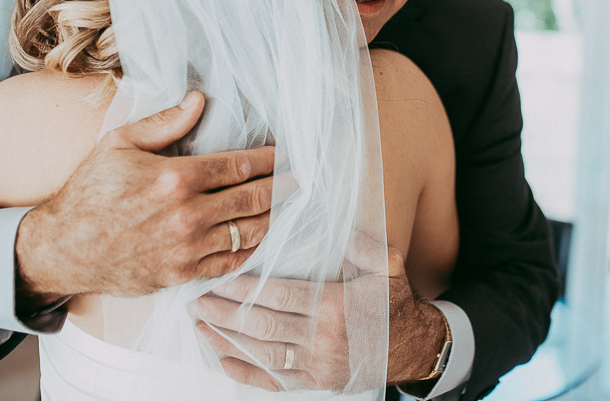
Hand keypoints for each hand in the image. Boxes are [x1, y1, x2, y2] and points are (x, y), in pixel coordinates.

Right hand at [15, 91, 276, 308]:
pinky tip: (259, 235)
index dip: (270, 159)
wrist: (60, 250)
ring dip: (273, 216)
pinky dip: (252, 248)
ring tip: (285, 204)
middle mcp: (188, 215)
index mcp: (176, 178)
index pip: (241, 166)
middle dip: (282, 186)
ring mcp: (188, 249)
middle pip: (255, 198)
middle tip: (301, 178)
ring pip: (250, 231)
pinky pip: (232, 262)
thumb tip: (199, 99)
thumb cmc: (88, 193)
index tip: (285, 154)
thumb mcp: (119, 144)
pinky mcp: (182, 275)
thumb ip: (165, 123)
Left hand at [194, 248, 447, 390]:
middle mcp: (323, 338)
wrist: (413, 347)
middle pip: (263, 325)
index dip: (245, 289)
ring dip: (227, 340)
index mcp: (335, 305)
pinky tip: (223, 360)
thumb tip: (338, 227)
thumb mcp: (388, 267)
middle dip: (225, 313)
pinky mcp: (317, 382)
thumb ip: (363, 246)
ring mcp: (318, 364)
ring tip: (201, 325)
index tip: (218, 279)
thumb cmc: (394, 303)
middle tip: (196, 301)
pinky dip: (246, 372)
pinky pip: (275, 380)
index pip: (278, 296)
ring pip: (263, 353)